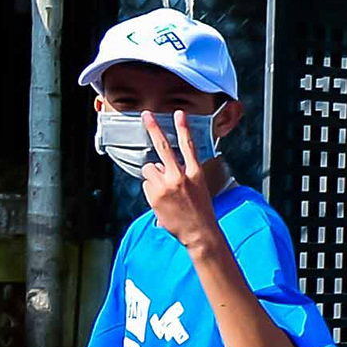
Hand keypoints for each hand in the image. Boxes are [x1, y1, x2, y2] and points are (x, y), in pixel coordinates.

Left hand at [139, 109, 222, 246]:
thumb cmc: (200, 211)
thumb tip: (160, 166)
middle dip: (153, 128)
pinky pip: (146, 184)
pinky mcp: (154, 196)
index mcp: (195, 173)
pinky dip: (151, 190)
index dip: (183, 128)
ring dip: (153, 176)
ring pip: (150, 169)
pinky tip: (161, 200)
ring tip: (164, 190)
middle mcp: (180, 176)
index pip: (188, 146)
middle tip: (146, 115)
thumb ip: (181, 174)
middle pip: (163, 147)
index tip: (179, 114)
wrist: (199, 232)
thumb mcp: (198, 188)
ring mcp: (166, 186)